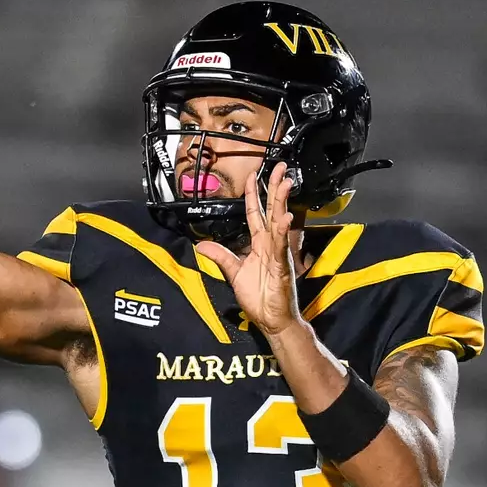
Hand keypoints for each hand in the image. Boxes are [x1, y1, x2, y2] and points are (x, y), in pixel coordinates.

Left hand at [194, 163, 303, 337]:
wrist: (272, 319)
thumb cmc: (259, 297)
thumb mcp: (234, 273)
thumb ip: (221, 257)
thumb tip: (201, 246)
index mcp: (260, 244)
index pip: (256, 213)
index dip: (254, 194)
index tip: (253, 175)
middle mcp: (271, 245)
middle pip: (272, 210)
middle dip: (275, 187)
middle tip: (280, 167)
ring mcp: (278, 254)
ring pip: (279, 223)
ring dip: (281, 202)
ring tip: (284, 183)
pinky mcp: (281, 267)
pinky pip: (281, 247)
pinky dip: (282, 232)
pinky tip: (284, 218)